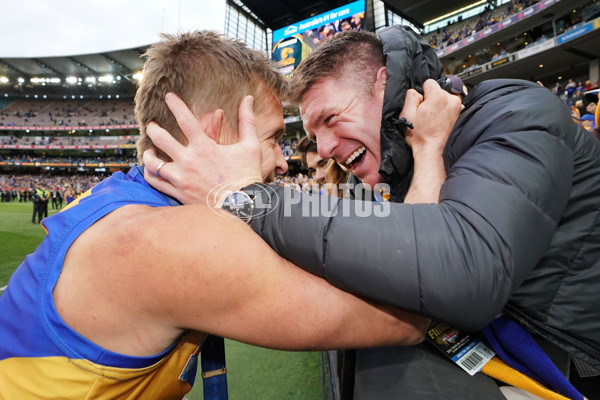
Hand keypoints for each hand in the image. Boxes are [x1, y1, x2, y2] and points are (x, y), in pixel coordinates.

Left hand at [143, 93, 261, 205]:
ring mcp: (181, 179)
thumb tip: (248, 98)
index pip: (185, 119)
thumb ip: (247, 121)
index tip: (168, 97)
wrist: (244, 208)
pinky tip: (152, 170)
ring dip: (149, 154)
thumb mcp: (251, 146)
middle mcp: (189, 161)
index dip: (175, 105)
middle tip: (152, 126)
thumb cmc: (248, 176)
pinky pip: (156, 182)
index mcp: (204, 147)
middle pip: (161, 139)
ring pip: (153, 163)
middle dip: (154, 129)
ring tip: (149, 150)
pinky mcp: (179, 194)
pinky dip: (151, 174)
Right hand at [402, 79, 461, 203]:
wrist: (433, 152)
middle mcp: (451, 99)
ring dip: (438, 106)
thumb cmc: (420, 136)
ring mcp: (457, 107)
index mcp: (438, 96)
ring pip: (444, 99)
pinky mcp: (460, 115)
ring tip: (433, 121)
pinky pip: (450, 107)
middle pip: (437, 91)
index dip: (422, 94)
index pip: (428, 83)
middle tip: (426, 116)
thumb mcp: (406, 114)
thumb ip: (410, 96)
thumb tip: (416, 92)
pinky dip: (445, 112)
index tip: (421, 106)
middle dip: (431, 100)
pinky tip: (440, 122)